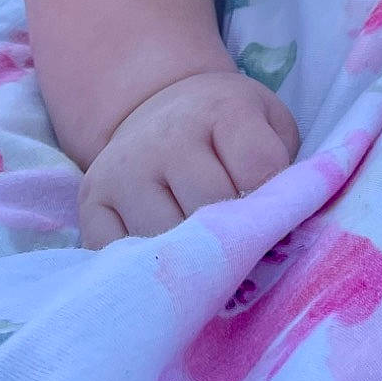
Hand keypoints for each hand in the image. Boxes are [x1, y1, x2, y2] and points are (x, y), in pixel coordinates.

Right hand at [78, 68, 300, 248]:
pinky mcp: (92, 201)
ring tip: (207, 260)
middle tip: (244, 251)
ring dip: (193, 263)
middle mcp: (166, 136)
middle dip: (235, 240)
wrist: (162, 110)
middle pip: (211, 211)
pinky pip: (120, 256)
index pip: (258, 172)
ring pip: (166, 241)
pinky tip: (167, 263)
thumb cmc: (230, 132)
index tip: (277, 222)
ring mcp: (124, 170)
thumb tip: (287, 232)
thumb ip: (289, 170)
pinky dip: (147, 271)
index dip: (276, 207)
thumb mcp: (271, 128)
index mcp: (221, 109)